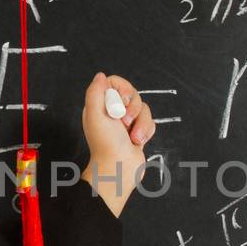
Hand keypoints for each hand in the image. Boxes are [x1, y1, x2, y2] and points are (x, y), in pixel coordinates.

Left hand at [79, 72, 153, 215]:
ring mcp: (126, 122)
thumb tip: (100, 75)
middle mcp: (113, 112)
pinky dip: (147, 132)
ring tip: (132, 137)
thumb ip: (95, 92)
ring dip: (141, 124)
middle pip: (133, 94)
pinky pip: (151, 122)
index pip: (115, 83)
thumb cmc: (106, 144)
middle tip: (124, 123)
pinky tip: (137, 142)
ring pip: (144, 109)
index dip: (123, 89)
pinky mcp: (138, 132)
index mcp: (100, 105)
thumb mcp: (95, 115)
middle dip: (133, 109)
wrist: (119, 170)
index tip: (122, 102)